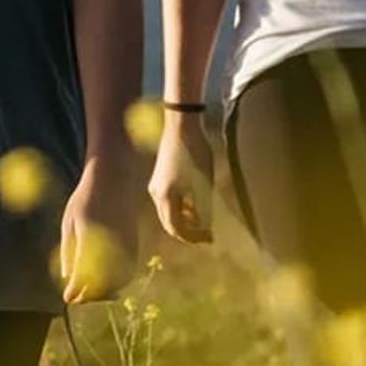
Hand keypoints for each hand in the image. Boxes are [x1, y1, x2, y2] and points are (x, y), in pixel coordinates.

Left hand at [60, 157, 139, 303]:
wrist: (113, 179)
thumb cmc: (84, 199)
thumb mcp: (69, 223)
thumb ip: (68, 252)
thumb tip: (68, 278)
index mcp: (91, 239)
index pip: (84, 275)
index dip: (75, 291)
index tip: (67, 298)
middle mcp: (112, 245)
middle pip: (103, 284)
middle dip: (89, 295)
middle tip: (76, 298)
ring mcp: (126, 246)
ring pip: (119, 281)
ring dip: (104, 291)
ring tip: (89, 292)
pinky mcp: (134, 245)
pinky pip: (128, 271)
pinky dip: (117, 282)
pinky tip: (106, 282)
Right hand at [147, 114, 215, 244]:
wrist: (181, 126)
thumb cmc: (195, 153)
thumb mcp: (204, 183)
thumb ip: (204, 209)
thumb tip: (207, 228)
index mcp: (167, 197)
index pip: (177, 229)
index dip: (194, 237)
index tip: (210, 239)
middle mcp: (156, 194)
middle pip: (170, 224)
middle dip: (188, 231)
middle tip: (207, 234)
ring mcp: (155, 186)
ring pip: (168, 213)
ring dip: (184, 220)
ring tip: (203, 219)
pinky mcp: (158, 179)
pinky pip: (167, 202)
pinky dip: (180, 208)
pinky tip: (194, 204)